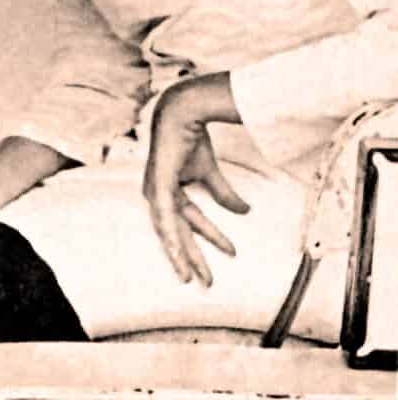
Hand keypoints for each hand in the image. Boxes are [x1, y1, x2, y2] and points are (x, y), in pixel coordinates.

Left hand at [144, 78, 250, 286]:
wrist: (183, 116)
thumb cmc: (191, 141)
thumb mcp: (210, 174)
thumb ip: (224, 194)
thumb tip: (244, 213)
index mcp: (168, 194)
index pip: (188, 225)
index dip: (207, 242)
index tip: (227, 257)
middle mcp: (158, 196)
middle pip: (177, 235)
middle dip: (191, 259)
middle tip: (205, 283)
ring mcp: (155, 192)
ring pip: (169, 232)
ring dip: (182, 255)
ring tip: (193, 277)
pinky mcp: (158, 186)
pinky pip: (165, 217)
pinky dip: (171, 236)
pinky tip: (178, 253)